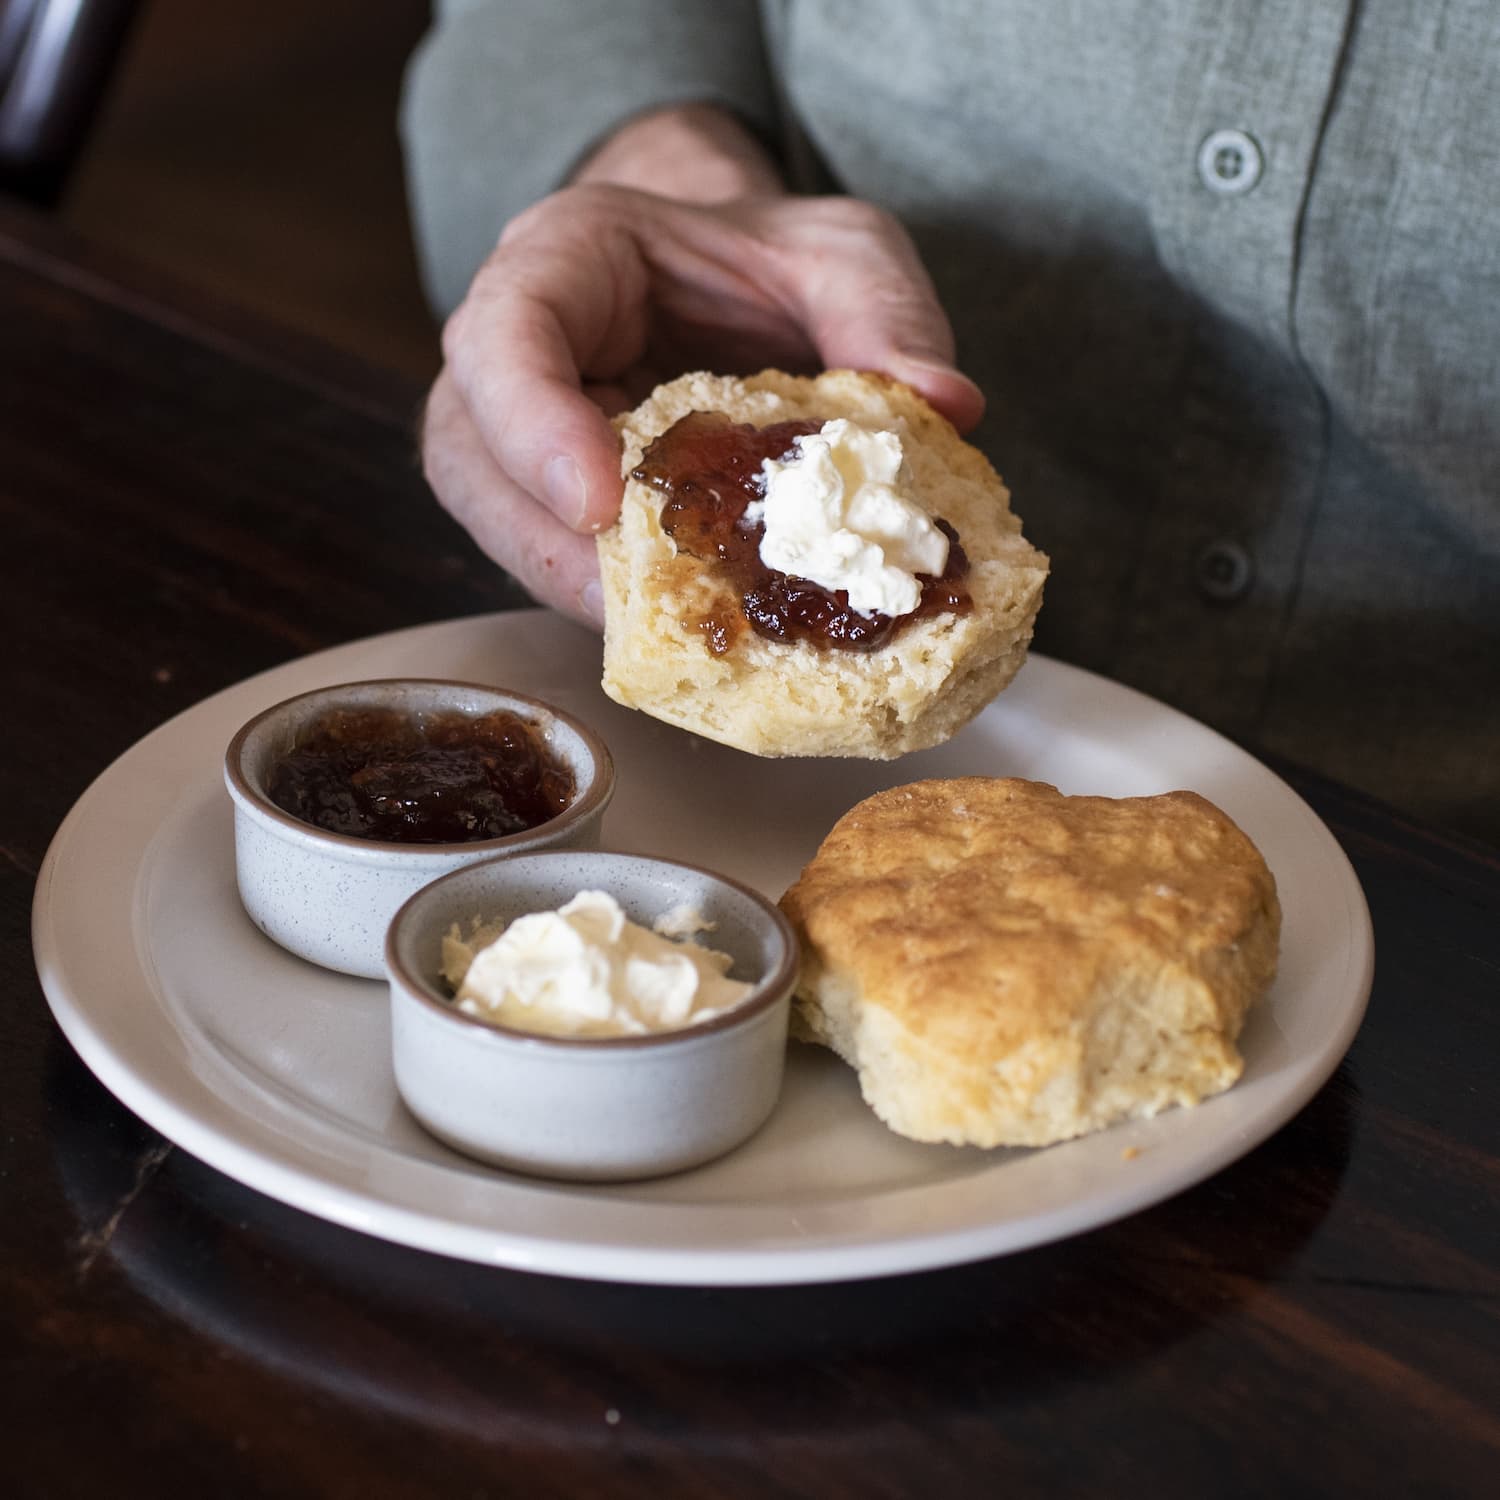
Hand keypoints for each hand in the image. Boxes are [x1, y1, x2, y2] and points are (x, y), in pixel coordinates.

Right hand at [421, 109, 982, 626]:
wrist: (730, 283)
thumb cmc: (764, 257)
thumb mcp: (838, 249)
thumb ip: (884, 309)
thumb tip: (948, 406)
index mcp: (564, 263)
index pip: (501, 335)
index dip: (532, 422)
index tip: (602, 498)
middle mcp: (517, 355)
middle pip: (472, 453)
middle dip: (543, 542)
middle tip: (628, 607)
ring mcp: (526, 438)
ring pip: (502, 524)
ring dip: (576, 591)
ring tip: (671, 639)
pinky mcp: (561, 505)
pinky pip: (559, 561)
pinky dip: (622, 605)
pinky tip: (696, 632)